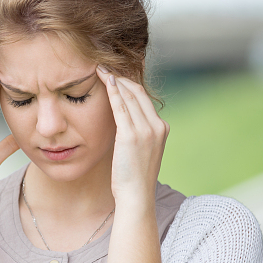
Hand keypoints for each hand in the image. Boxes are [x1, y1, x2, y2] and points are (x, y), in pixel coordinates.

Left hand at [96, 66, 169, 207]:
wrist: (137, 195)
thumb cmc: (134, 177)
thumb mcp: (142, 152)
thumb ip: (138, 135)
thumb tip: (125, 124)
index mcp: (161, 128)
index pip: (145, 98)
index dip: (128, 83)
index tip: (114, 75)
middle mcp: (157, 126)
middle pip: (138, 92)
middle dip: (120, 77)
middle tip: (105, 67)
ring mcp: (146, 130)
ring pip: (129, 96)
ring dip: (114, 80)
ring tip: (100, 69)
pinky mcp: (131, 136)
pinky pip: (121, 107)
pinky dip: (112, 91)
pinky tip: (103, 80)